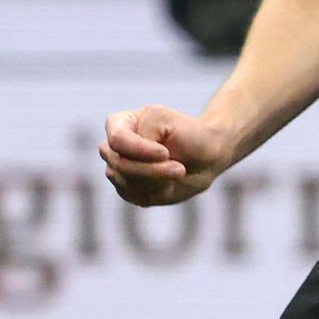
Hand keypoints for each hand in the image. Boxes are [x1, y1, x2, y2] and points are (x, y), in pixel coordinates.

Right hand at [101, 104, 230, 206]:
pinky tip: (169, 183)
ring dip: (158, 181)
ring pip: (127, 182)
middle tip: (180, 169)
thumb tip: (127, 163)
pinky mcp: (127, 190)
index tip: (166, 153)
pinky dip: (157, 192)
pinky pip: (134, 196)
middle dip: (153, 170)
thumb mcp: (167, 121)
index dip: (141, 150)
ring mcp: (117, 170)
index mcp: (118, 123)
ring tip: (178, 171)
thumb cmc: (189, 134)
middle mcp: (112, 148)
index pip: (117, 140)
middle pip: (120, 164)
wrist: (206, 157)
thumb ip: (143, 135)